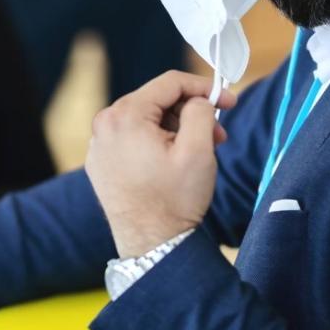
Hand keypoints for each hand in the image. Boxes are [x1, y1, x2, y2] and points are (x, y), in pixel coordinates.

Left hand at [86, 71, 237, 258]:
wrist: (152, 246)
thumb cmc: (174, 200)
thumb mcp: (198, 149)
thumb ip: (201, 110)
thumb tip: (199, 100)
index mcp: (125, 116)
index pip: (170, 83)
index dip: (205, 88)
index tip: (229, 102)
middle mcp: (104, 125)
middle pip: (158, 100)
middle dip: (192, 112)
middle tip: (218, 135)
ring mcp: (99, 145)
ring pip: (147, 119)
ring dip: (177, 129)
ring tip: (199, 152)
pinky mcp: (101, 163)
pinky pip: (134, 139)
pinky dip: (158, 143)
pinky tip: (175, 163)